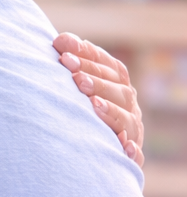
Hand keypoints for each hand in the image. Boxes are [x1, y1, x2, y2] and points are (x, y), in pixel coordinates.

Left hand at [53, 33, 144, 165]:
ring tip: (93, 104)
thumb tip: (60, 40)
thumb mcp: (73, 84)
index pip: (108, 66)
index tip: (62, 50)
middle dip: (96, 80)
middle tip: (74, 77)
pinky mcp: (129, 156)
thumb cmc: (74, 108)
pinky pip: (135, 155)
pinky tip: (123, 145)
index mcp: (117, 84)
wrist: (79, 150)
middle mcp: (127, 104)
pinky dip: (132, 150)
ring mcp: (131, 130)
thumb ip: (70, 60)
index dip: (88, 56)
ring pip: (127, 118)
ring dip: (111, 110)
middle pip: (119, 89)